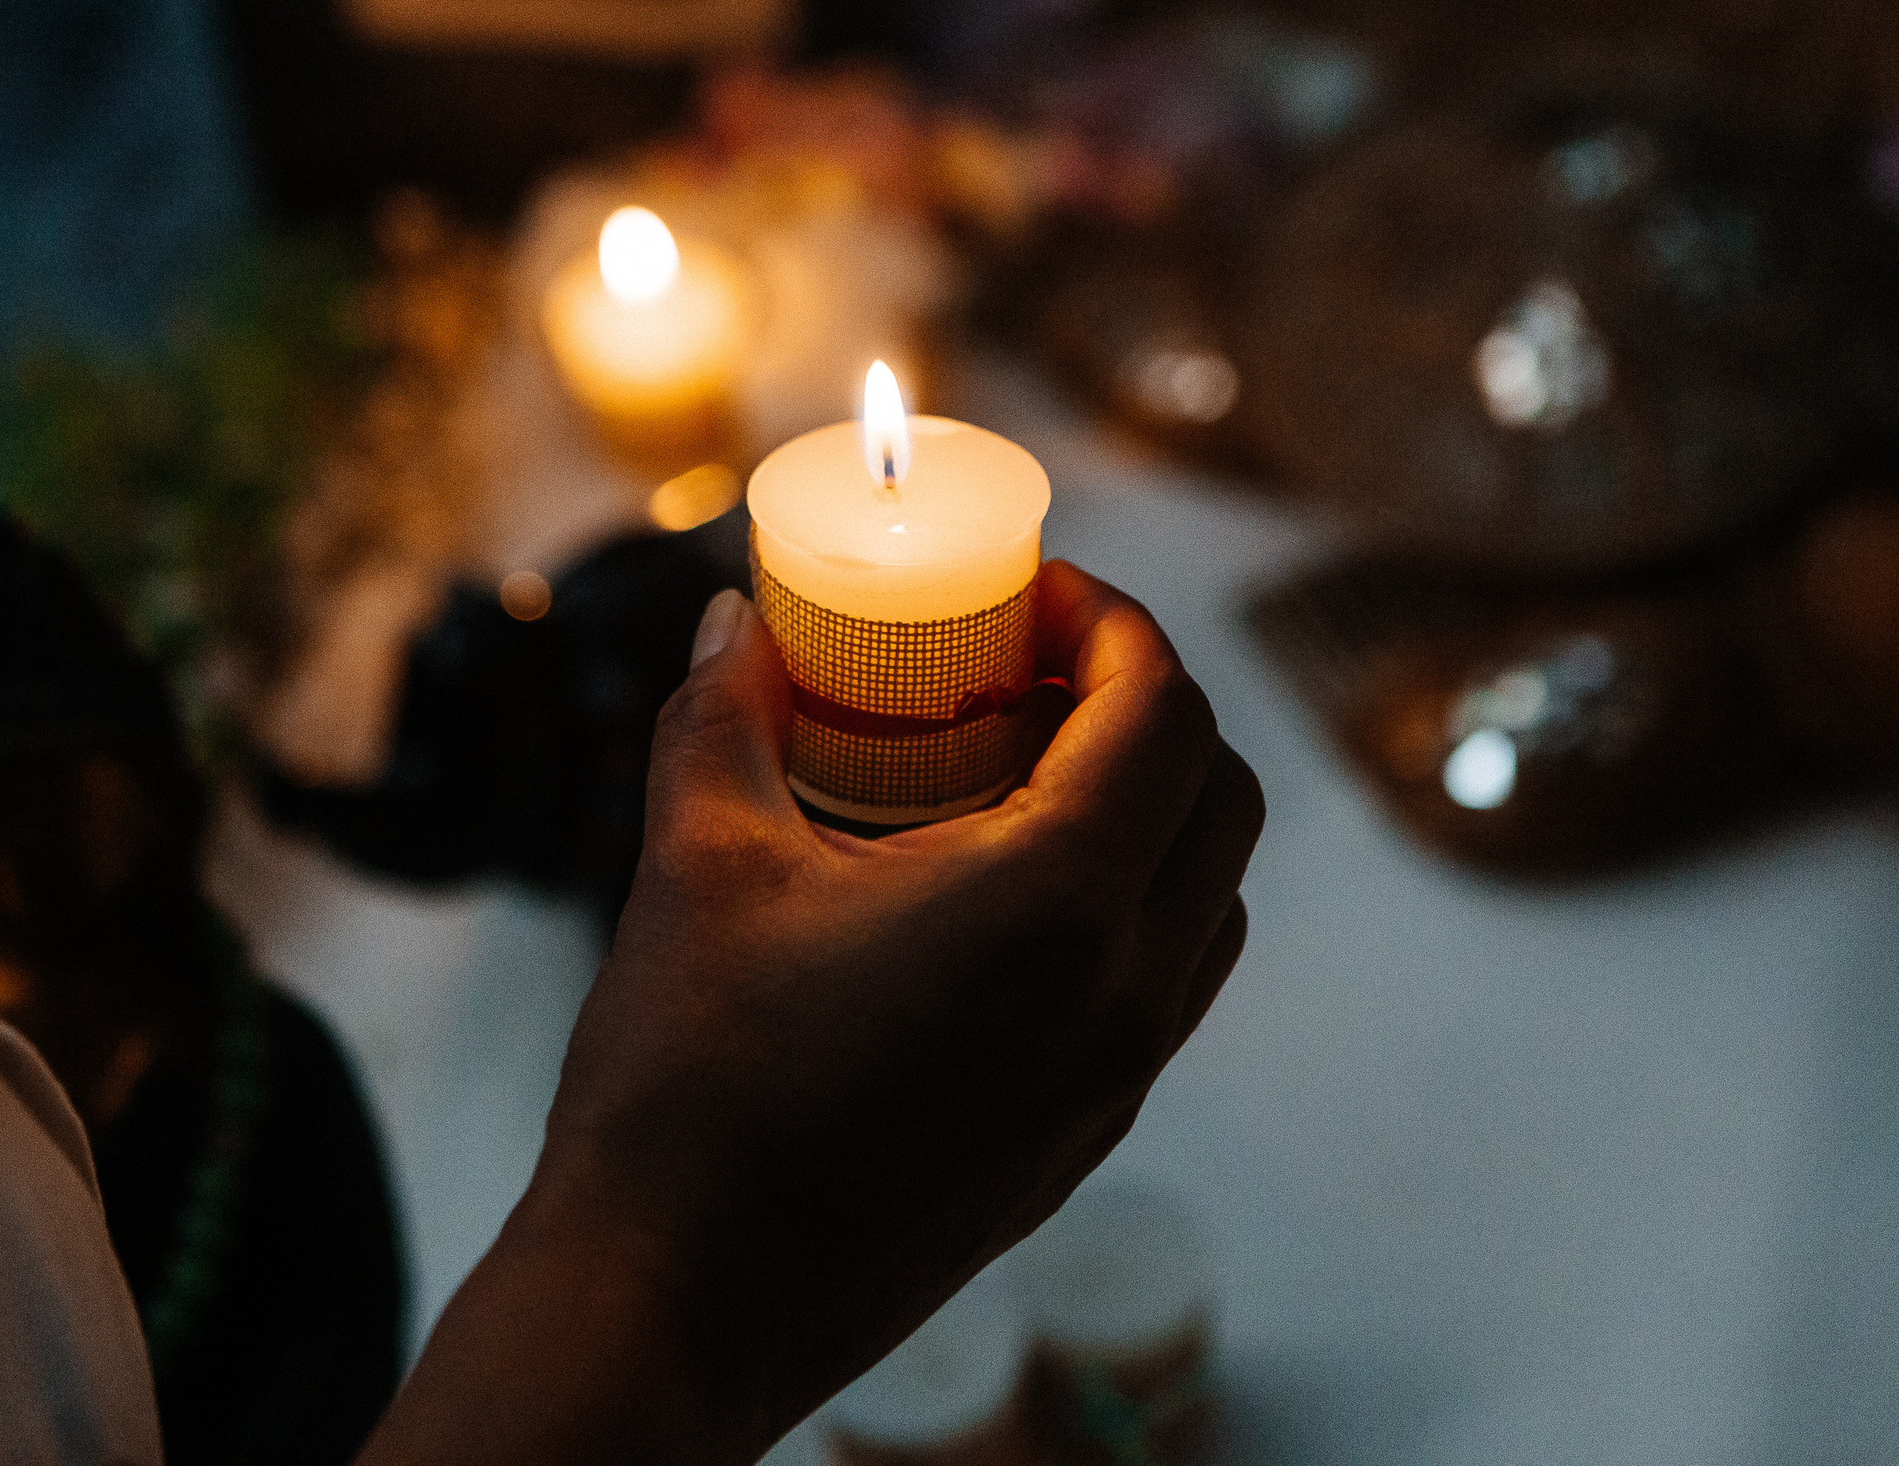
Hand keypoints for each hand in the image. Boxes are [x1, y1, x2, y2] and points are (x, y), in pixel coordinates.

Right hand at [361, 560, 1260, 1465]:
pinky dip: (1126, 908)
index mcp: (1051, 904)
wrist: (677, 1300)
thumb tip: (734, 623)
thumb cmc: (687, 1086)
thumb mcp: (697, 862)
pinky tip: (992, 902)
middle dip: (1139, 706)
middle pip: (1221, 796)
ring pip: (1211, 900)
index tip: (1028, 597)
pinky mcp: (1083, 1139)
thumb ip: (725, 714)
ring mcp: (1116, 1079)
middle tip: (1021, 672)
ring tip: (1012, 781)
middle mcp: (1121, 993)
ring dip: (1148, 811)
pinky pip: (1163, 988)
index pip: (1163, 711)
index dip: (1109, 623)